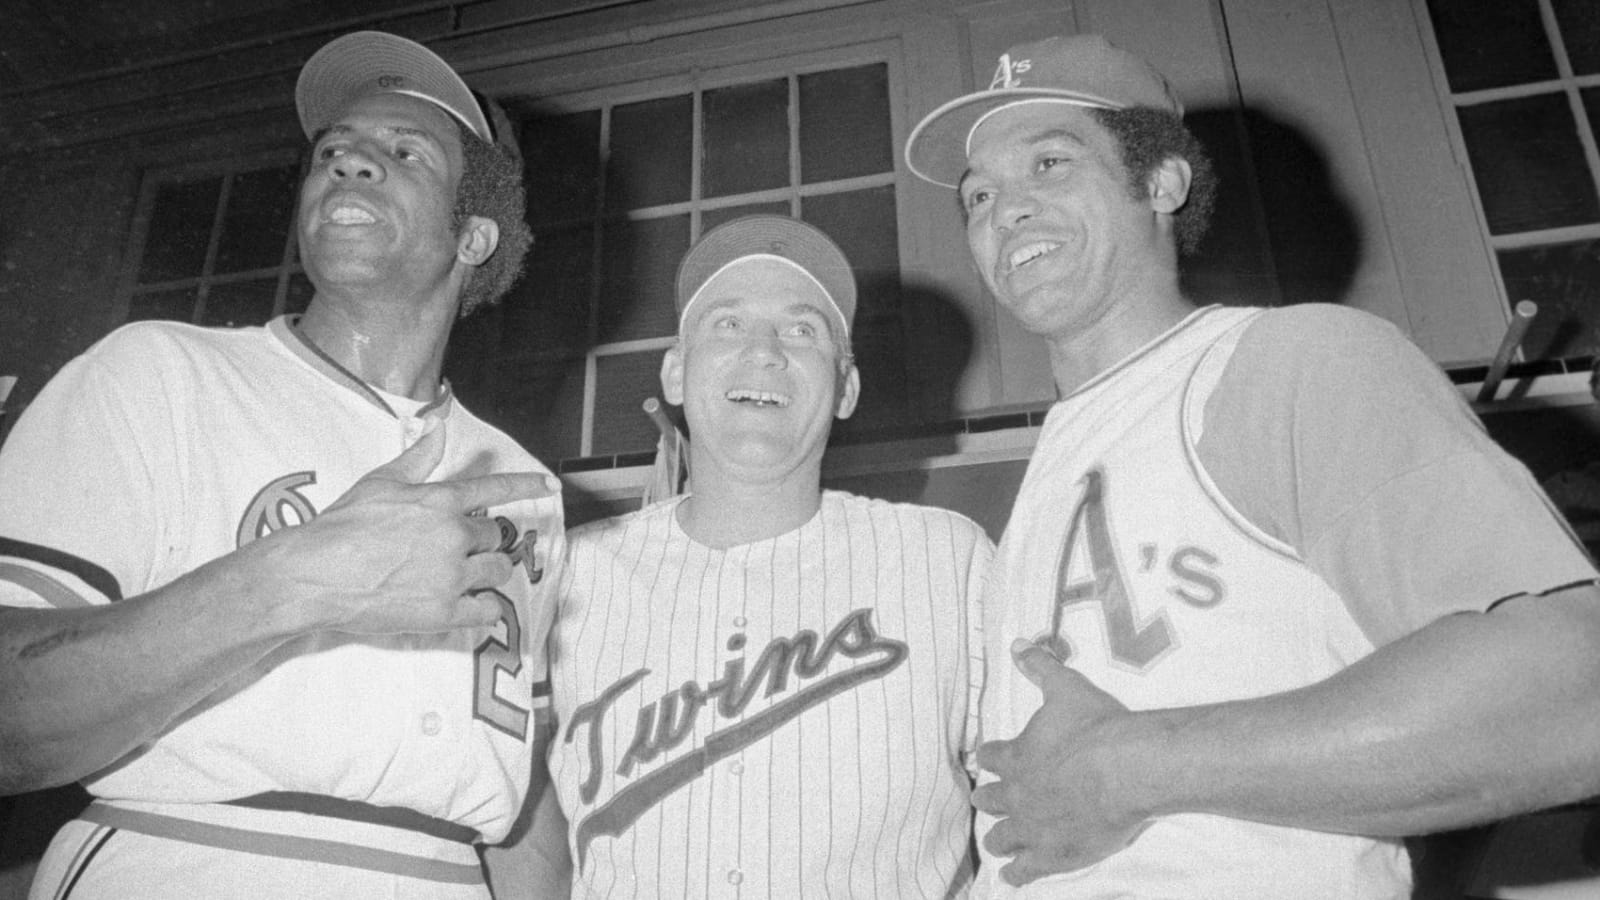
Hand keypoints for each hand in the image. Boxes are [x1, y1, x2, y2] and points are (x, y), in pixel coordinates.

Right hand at [250, 422, 559, 634]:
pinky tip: (470, 606)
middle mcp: (454, 535)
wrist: (314, 575)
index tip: (551, 485)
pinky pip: (488, 611)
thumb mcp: (380, 482)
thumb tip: (438, 426)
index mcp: (441, 501)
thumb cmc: (341, 527)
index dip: (527, 485)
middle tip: (459, 549)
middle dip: (485, 541)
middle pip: (497, 536)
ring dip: (489, 572)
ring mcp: (452, 575)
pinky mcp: (444, 612)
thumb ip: (418, 458)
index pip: (496, 489)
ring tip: (463, 576)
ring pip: (498, 572)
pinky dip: (485, 609)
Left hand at [972, 638, 1149, 884]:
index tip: (989, 758)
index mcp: (1016, 755)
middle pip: (990, 799)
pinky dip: (1015, 874)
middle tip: (987, 800)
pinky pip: (1024, 870)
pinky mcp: (1052, 854)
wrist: (1126, 769)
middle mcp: (1017, 794)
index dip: (991, 757)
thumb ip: (1040, 666)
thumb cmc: (1097, 726)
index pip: (990, 756)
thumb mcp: (1065, 687)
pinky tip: (1010, 878)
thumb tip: (1018, 643)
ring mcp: (1032, 827)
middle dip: (989, 798)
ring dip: (999, 838)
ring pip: (1002, 838)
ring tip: (996, 842)